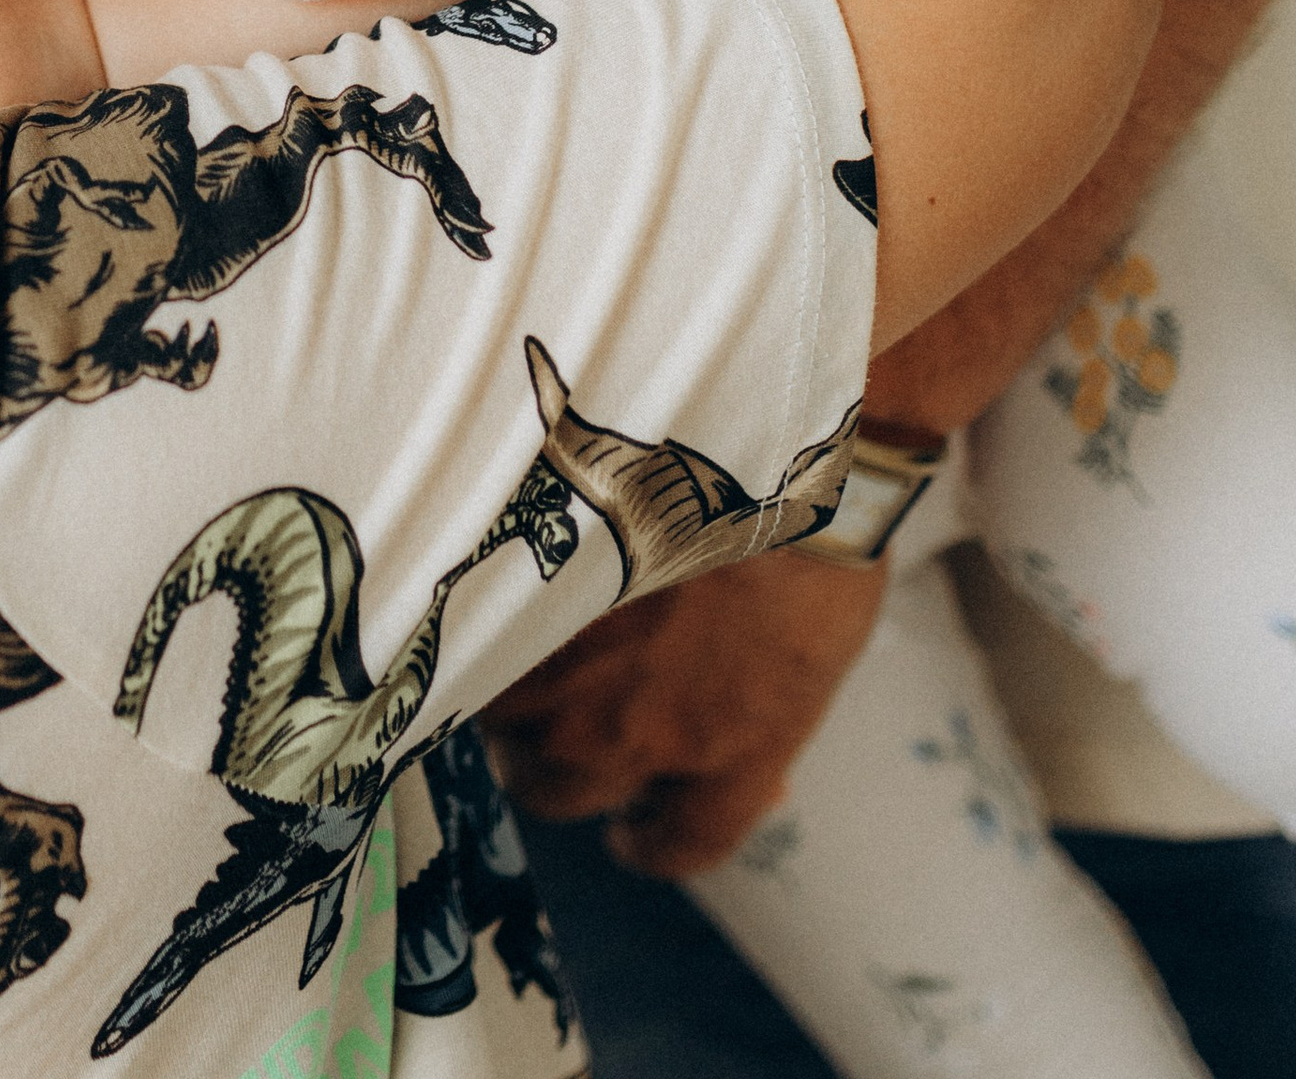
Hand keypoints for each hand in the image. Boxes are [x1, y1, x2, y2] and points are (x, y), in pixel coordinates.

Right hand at [480, 551, 885, 874]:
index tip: (630, 831)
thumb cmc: (817, 532)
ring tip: (513, 659)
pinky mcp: (533, 617)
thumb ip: (759, 722)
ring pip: (506, 736)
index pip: (676, 845)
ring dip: (509, 710)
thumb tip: (748, 764)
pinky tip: (483, 623)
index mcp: (736, 757)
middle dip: (556, 765)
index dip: (647, 841)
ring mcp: (579, 679)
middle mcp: (643, 736)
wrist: (774, 450)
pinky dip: (478, 656)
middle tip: (558, 720)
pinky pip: (481, 673)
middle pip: (559, 793)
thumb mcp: (813, 652)